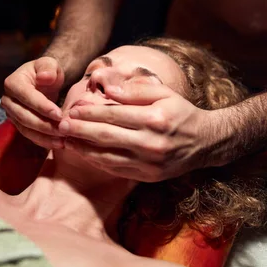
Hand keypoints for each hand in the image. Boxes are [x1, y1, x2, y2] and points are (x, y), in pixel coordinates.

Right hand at [2, 56, 65, 149]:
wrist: (45, 81)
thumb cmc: (47, 71)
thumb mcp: (50, 64)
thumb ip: (48, 68)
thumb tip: (44, 77)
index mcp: (13, 83)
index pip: (27, 97)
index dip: (42, 107)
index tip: (59, 114)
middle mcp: (8, 100)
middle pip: (24, 116)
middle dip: (44, 125)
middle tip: (63, 129)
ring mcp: (12, 114)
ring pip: (26, 129)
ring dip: (44, 136)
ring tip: (62, 140)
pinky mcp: (18, 124)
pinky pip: (30, 135)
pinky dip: (43, 141)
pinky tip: (58, 143)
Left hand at [58, 83, 223, 181]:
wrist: (205, 143)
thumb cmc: (180, 112)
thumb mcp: (164, 93)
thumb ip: (135, 91)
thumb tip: (107, 90)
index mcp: (154, 119)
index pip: (113, 115)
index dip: (89, 113)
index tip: (72, 109)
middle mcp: (151, 143)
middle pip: (106, 137)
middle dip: (80, 131)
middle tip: (61, 126)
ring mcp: (149, 163)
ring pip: (107, 157)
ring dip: (83, 150)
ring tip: (66, 141)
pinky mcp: (148, 176)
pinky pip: (116, 169)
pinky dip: (98, 162)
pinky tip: (85, 154)